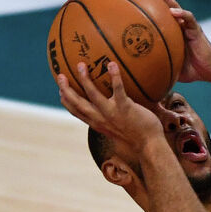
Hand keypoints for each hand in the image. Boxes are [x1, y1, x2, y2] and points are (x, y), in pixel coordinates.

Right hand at [55, 59, 171, 167]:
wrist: (150, 147)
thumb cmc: (138, 137)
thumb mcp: (120, 130)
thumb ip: (114, 119)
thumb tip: (117, 109)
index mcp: (98, 124)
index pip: (77, 113)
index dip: (67, 102)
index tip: (61, 92)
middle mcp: (101, 119)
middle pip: (78, 103)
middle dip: (66, 89)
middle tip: (60, 76)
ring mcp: (112, 114)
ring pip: (93, 95)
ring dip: (85, 80)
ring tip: (81, 65)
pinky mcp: (125, 109)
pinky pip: (118, 90)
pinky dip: (114, 77)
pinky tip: (112, 64)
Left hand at [146, 0, 210, 83]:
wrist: (210, 71)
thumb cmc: (192, 70)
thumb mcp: (171, 68)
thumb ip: (159, 66)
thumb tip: (141, 76)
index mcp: (173, 33)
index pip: (162, 17)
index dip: (152, 9)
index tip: (138, 3)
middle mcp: (180, 26)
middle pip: (168, 7)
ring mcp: (188, 27)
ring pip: (177, 8)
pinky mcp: (196, 30)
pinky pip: (189, 19)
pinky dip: (182, 14)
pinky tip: (174, 12)